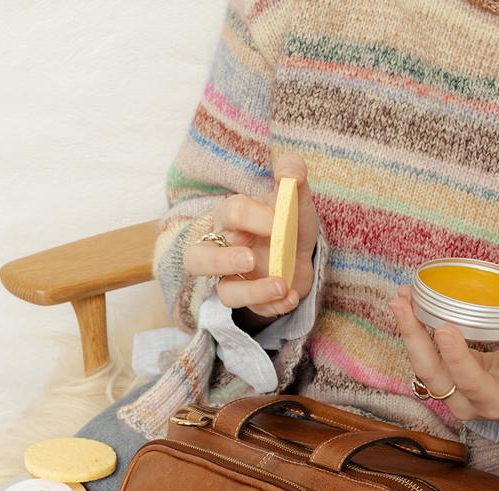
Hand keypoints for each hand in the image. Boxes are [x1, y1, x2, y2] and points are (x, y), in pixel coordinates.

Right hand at [182, 153, 318, 321]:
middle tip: (249, 259)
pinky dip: (275, 306)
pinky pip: (255, 310)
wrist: (301, 253)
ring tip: (282, 285)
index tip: (278, 222)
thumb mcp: (295, 198)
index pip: (230, 214)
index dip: (252, 217)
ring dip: (253, 292)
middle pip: (197, 259)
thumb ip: (293, 176)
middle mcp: (223, 250)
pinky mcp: (251, 301)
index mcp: (230, 218)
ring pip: (225, 293)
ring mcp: (234, 279)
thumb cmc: (287, 222)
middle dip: (220, 261)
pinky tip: (292, 296)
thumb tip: (290, 170)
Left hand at [389, 285, 498, 438]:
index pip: (470, 382)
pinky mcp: (445, 381)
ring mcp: (451, 395)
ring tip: (401, 297)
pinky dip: (415, 331)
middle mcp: (466, 402)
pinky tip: (410, 304)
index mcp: (496, 401)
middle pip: (432, 374)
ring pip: (422, 366)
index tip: (444, 328)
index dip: (456, 357)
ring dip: (409, 331)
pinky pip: (424, 358)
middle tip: (403, 303)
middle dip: (414, 337)